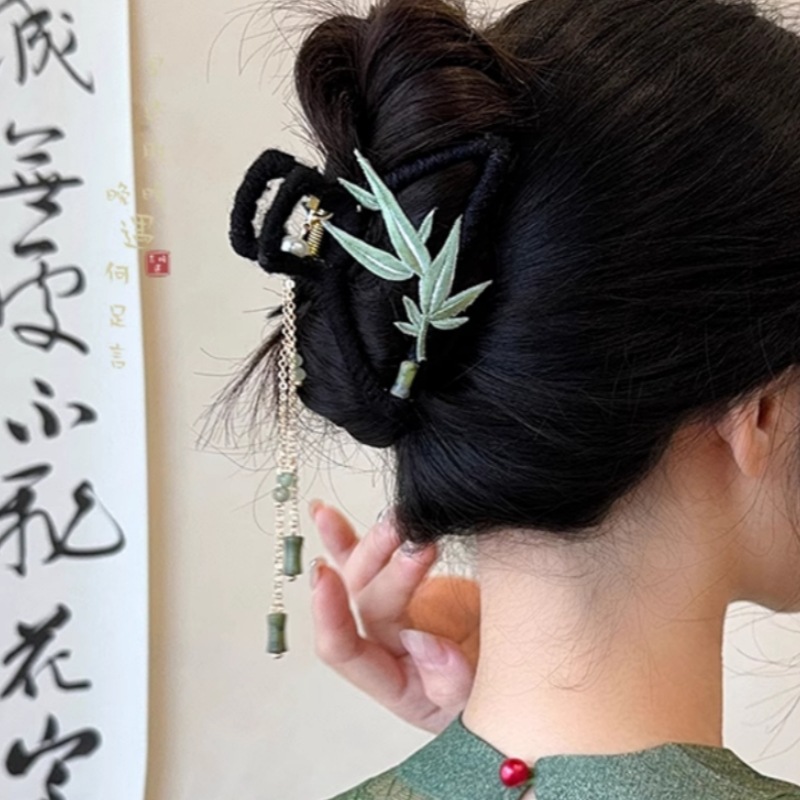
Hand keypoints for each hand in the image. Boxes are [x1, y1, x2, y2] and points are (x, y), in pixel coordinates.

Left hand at [307, 500, 478, 733]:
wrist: (524, 661)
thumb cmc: (501, 688)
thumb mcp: (487, 694)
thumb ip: (453, 681)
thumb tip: (419, 643)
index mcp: (397, 683)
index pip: (345, 652)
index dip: (330, 616)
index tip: (328, 579)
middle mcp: (385, 646)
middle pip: (365, 602)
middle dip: (389, 570)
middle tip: (421, 544)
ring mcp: (391, 611)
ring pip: (364, 573)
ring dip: (373, 543)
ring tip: (398, 520)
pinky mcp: (401, 584)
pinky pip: (364, 558)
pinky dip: (343, 535)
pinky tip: (322, 512)